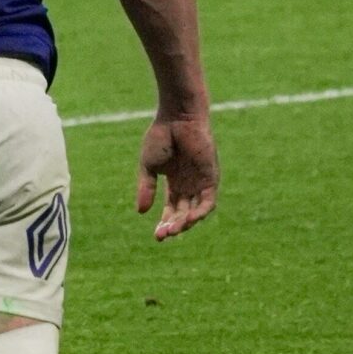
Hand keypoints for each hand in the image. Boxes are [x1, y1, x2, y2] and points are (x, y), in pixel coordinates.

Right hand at [137, 109, 218, 240]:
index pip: (171, 209)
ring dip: (186, 223)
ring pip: (196, 211)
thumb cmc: (161, 136)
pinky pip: (208, 203)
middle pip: (183, 213)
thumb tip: (141, 212)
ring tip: (174, 230)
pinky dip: (199, 214)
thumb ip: (146, 188)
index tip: (156, 236)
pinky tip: (188, 220)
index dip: (164, 223)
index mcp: (175, 181)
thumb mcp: (148, 167)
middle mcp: (189, 184)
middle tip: (163, 235)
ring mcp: (201, 182)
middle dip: (174, 226)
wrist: (177, 117)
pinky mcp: (211, 178)